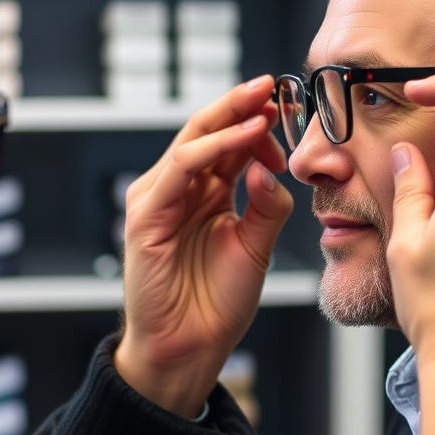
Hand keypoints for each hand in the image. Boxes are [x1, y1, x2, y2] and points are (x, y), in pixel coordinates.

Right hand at [114, 76, 293, 417]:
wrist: (189, 349)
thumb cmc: (216, 304)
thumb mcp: (256, 248)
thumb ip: (265, 206)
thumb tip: (269, 167)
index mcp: (204, 194)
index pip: (227, 144)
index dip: (255, 121)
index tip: (289, 107)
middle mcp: (179, 190)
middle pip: (207, 132)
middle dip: (240, 105)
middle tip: (273, 85)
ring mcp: (157, 199)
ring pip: (192, 141)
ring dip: (230, 119)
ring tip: (264, 104)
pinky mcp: (145, 215)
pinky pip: (180, 168)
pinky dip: (212, 149)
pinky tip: (245, 138)